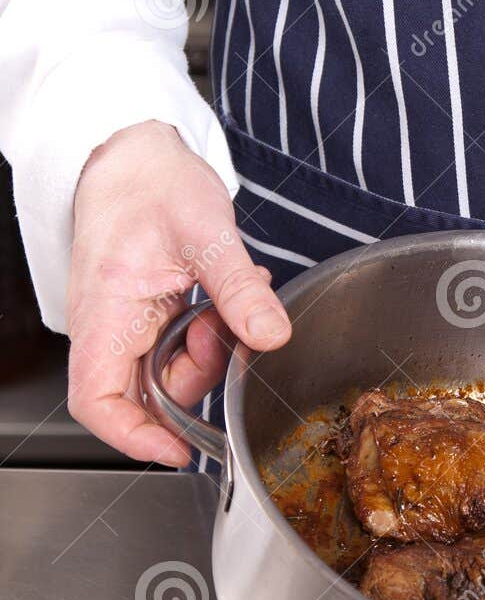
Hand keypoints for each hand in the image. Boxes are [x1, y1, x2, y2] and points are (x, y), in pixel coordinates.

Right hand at [67, 121, 290, 464]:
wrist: (135, 150)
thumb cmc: (151, 182)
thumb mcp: (206, 231)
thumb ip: (239, 289)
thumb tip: (271, 335)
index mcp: (106, 312)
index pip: (99, 401)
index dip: (135, 437)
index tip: (179, 449)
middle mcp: (106, 325)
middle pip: (145, 392)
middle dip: (198, 376)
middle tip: (230, 334)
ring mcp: (123, 320)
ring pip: (167, 368)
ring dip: (209, 348)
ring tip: (232, 303)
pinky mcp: (143, 311)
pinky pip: (175, 343)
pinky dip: (208, 329)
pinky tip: (227, 297)